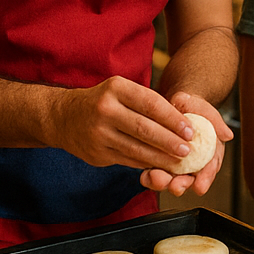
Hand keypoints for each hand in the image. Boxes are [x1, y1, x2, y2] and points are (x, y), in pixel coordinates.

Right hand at [44, 75, 194, 171]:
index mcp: (116, 88)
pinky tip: (160, 165)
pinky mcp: (97, 153)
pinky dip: (146, 164)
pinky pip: (128, 160)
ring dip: (161, 157)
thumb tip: (182, 121)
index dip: (173, 118)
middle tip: (189, 149)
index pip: (151, 104)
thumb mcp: (120, 90)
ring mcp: (99, 133)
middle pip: (145, 128)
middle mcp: (105, 109)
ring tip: (179, 162)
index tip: (190, 129)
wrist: (63, 117)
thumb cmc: (102, 101)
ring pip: (137, 148)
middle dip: (170, 141)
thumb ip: (146, 102)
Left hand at [140, 93, 232, 196]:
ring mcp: (174, 165)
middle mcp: (192, 165)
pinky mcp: (157, 162)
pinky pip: (153, 174)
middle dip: (181, 185)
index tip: (199, 186)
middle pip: (188, 181)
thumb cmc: (194, 108)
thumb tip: (227, 135)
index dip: (204, 180)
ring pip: (169, 181)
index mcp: (208, 155)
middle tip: (176, 186)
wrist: (176, 103)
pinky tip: (145, 174)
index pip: (208, 171)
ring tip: (157, 178)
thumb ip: (217, 123)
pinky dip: (149, 177)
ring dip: (162, 183)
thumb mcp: (207, 112)